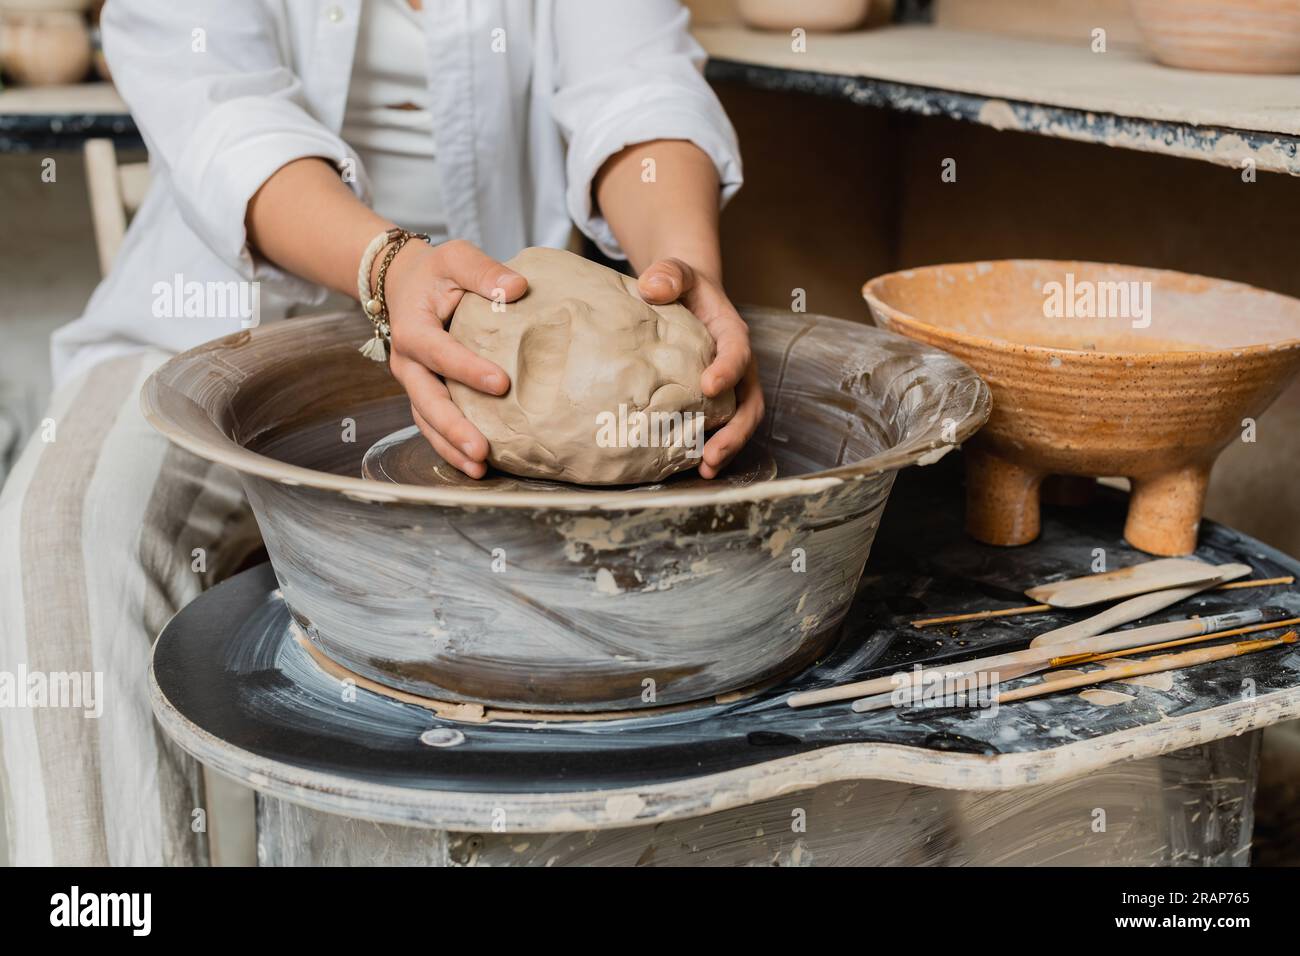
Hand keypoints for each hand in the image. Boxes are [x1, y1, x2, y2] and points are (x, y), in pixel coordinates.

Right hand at [384, 239, 527, 477]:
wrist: (403, 286)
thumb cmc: (436, 273)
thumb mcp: (456, 258)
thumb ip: (484, 271)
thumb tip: (518, 287)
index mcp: (414, 329)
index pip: (440, 353)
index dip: (467, 370)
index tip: (501, 384)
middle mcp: (408, 363)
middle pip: (427, 401)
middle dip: (453, 428)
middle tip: (481, 449)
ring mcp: (414, 383)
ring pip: (427, 421)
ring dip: (450, 447)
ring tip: (479, 468)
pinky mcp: (423, 395)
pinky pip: (432, 426)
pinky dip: (450, 448)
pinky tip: (476, 467)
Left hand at [638, 258, 763, 478]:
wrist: (686, 296)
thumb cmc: (681, 285)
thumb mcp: (676, 272)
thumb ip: (668, 274)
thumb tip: (651, 286)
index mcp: (731, 333)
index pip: (737, 352)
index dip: (728, 370)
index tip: (709, 385)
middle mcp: (738, 365)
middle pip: (749, 401)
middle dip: (735, 430)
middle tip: (712, 452)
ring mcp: (730, 386)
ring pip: (740, 421)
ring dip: (727, 448)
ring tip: (705, 469)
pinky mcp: (715, 400)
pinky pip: (720, 427)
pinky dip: (711, 448)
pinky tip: (692, 467)